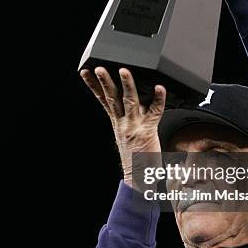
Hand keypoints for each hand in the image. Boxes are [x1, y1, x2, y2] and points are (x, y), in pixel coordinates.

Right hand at [80, 67, 165, 186]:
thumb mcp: (126, 134)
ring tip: (124, 71)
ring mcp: (134, 126)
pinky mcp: (148, 131)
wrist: (138, 178)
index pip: (102, 100)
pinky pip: (154, 112)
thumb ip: (128, 118)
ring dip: (127, 85)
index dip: (93, 85)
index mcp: (117, 122)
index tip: (86, 72)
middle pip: (112, 98)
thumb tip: (135, 101)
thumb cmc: (136, 157)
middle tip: (100, 68)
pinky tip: (160, 88)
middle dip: (105, 82)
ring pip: (129, 101)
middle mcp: (123, 122)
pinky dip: (158, 99)